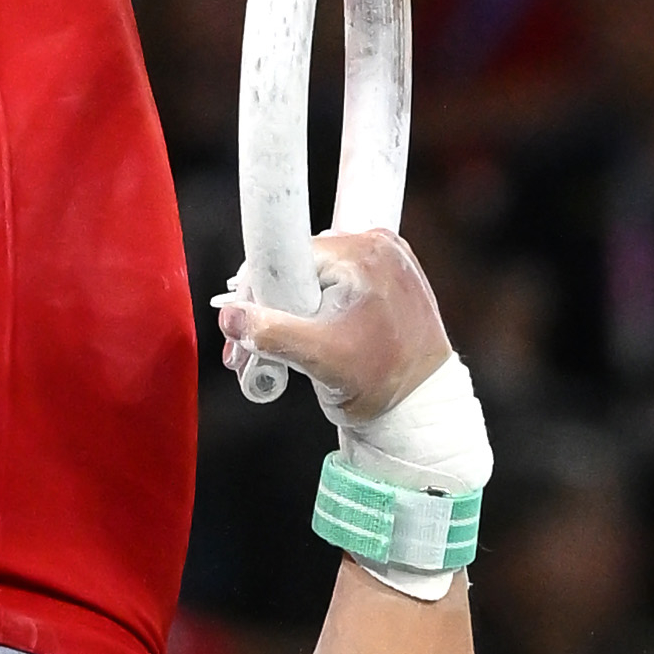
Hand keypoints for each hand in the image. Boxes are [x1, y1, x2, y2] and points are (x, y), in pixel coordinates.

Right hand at [216, 228, 449, 435]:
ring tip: (277, 349)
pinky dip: (317, 308)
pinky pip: (338, 282)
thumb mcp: (318, 358)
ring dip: (292, 309)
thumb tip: (230, 316)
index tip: (247, 321)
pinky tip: (307, 337)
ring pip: (317, 275)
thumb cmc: (382, 383)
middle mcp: (378, 246)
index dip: (260, 289)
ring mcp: (387, 259)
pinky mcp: (389, 276)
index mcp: (364, 253)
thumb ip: (270, 333)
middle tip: (251, 346)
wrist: (423, 407)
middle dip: (272, 305)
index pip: (290, 255)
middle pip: (301, 266)